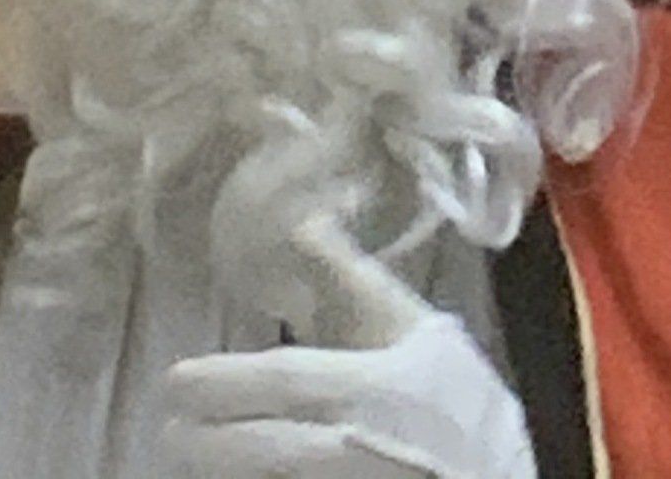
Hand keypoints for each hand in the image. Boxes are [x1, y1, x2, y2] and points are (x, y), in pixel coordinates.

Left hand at [161, 218, 534, 478]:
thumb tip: (304, 217)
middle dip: (207, 444)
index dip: (224, 384)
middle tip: (170, 432)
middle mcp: (356, 442)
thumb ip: (352, 279)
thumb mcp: (414, 328)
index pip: (285, 382)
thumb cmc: (456, 397)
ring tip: (193, 458)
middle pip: (265, 448)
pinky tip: (239, 477)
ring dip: (226, 470)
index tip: (175, 382)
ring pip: (271, 476)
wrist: (500, 476)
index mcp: (372, 385)